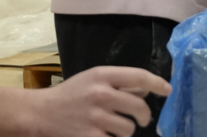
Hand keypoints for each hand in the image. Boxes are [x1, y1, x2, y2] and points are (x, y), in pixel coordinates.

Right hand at [33, 66, 170, 136]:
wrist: (38, 114)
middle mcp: (101, 94)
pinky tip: (105, 135)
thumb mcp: (93, 80)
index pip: (139, 76)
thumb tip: (147, 90)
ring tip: (115, 129)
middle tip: (141, 120)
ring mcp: (95, 117)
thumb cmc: (69, 95)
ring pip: (129, 128)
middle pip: (139, 106)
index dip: (158, 84)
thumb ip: (119, 83)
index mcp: (102, 75)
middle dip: (144, 116)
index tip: (168, 90)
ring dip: (126, 131)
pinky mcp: (89, 136)